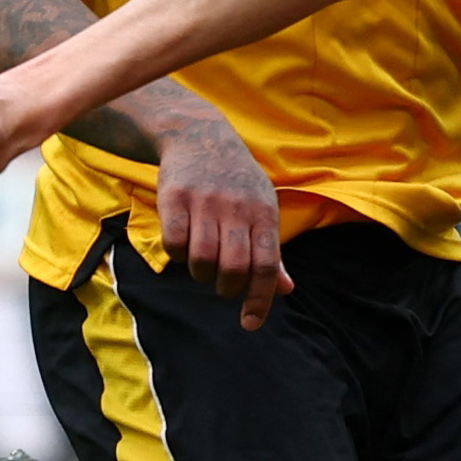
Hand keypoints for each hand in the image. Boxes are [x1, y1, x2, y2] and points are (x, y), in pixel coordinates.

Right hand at [154, 118, 291, 330]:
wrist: (200, 136)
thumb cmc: (238, 183)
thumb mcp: (263, 210)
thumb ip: (272, 252)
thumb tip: (286, 290)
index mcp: (264, 214)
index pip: (268, 266)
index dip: (261, 299)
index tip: (250, 323)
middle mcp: (238, 208)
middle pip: (234, 267)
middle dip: (228, 288)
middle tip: (223, 283)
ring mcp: (205, 202)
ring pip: (202, 260)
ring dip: (201, 273)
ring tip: (203, 263)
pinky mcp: (175, 197)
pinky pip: (174, 243)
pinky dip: (177, 255)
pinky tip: (183, 245)